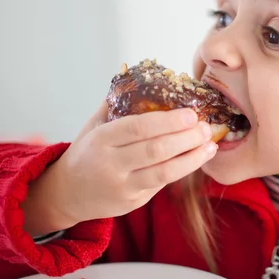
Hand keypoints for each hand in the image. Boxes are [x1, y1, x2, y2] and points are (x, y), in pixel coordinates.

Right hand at [22, 101, 215, 234]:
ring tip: (210, 145)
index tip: (191, 113)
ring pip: (163, 173)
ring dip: (191, 158)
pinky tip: (197, 158)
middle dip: (186, 138)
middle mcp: (110, 164)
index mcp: (101, 139)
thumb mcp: (93, 125)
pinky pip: (161, 185)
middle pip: (155, 150)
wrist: (67, 193)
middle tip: (206, 127)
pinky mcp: (132, 202)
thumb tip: (143, 76)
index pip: (137, 127)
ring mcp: (122, 186)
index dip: (167, 121)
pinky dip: (182, 170)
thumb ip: (116, 104)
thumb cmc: (87, 152)